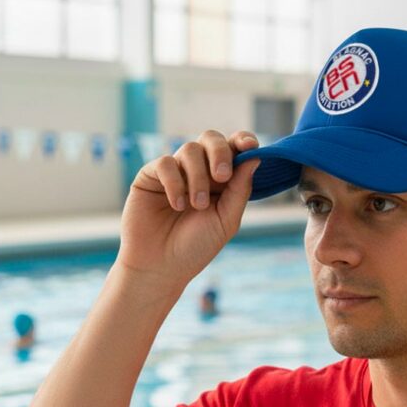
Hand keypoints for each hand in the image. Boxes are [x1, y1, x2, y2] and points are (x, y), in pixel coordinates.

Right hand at [117, 130, 260, 287]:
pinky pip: (165, 163)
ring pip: (189, 150)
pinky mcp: (150, 176)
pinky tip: (177, 205)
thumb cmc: (195, 247)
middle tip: (222, 176)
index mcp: (221, 180)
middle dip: (220, 153)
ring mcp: (174, 171)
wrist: (160, 267)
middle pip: (211, 139)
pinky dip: (175, 182)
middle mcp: (198, 171)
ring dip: (198, 177)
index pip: (234, 149)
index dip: (242, 141)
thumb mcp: (225, 221)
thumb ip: (240, 190)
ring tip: (197, 205)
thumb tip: (255, 156)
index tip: (250, 145)